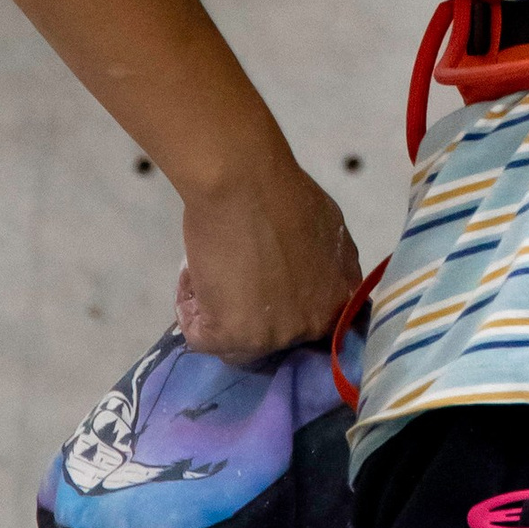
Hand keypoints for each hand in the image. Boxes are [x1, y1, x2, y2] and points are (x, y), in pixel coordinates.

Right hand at [176, 160, 360, 363]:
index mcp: (339, 300)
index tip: (260, 293)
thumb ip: (327, 267)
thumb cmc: (284, 195)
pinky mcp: (232, 335)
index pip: (312, 328)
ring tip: (209, 269)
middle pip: (272, 339)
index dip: (281, 310)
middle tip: (232, 277)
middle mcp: (312, 326)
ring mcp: (274, 336)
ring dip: (216, 311)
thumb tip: (314, 284)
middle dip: (248, 312)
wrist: (246, 182)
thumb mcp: (330, 233)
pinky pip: (200, 338)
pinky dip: (188, 308)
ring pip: (235, 344)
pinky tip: (193, 275)